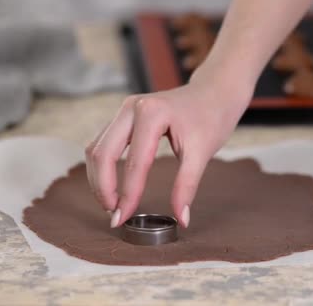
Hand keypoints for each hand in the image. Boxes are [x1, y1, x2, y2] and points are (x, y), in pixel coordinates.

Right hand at [85, 64, 251, 227]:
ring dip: (99, 179)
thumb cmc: (211, 117)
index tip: (122, 220)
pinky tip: (112, 186)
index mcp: (151, 114)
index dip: (127, 196)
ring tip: (112, 204)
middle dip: (104, 188)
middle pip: (102, 154)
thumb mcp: (202, 153)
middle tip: (114, 215)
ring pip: (97, 148)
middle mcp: (131, 108)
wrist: (215, 92)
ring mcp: (124, 109)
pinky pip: (103, 143)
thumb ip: (187, 186)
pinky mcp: (124, 116)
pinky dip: (103, 167)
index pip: (134, 164)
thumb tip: (181, 219)